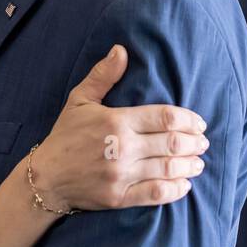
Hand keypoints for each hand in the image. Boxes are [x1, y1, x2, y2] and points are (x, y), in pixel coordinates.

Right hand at [30, 44, 207, 212]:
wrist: (44, 178)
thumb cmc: (64, 136)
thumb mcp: (78, 101)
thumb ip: (103, 76)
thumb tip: (121, 50)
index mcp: (115, 121)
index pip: (166, 117)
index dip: (190, 120)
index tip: (199, 123)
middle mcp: (121, 148)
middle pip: (174, 143)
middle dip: (195, 142)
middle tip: (202, 142)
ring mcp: (121, 174)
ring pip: (170, 168)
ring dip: (191, 165)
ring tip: (197, 162)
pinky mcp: (119, 197)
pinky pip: (158, 193)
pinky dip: (177, 189)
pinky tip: (184, 184)